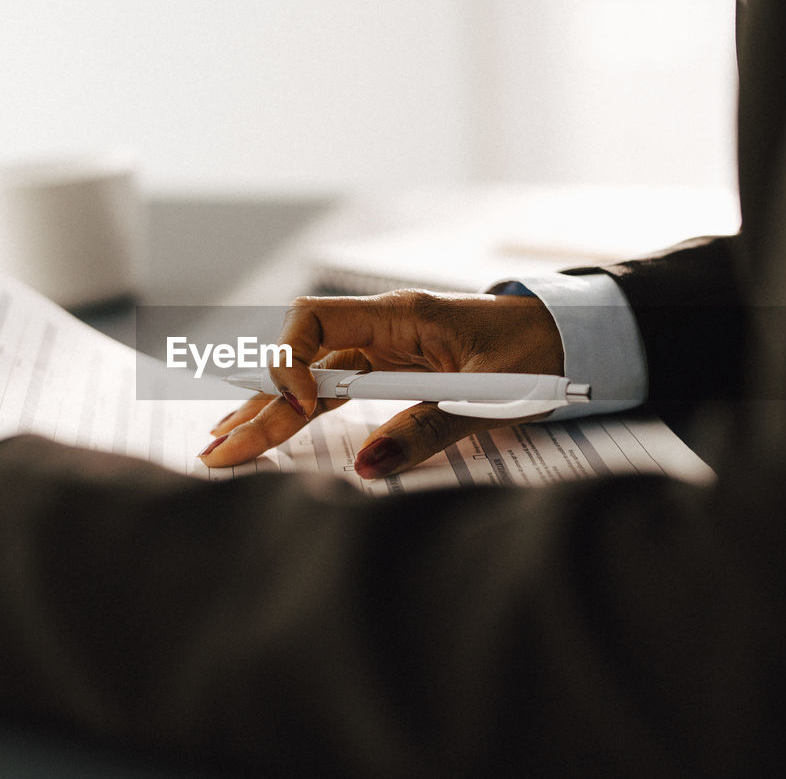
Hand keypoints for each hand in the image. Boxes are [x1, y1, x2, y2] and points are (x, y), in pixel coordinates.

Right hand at [199, 290, 563, 477]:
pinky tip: (263, 431)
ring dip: (267, 414)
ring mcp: (380, 350)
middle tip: (219, 452)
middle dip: (258, 407)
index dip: (290, 361)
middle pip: (300, 362)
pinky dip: (299, 414)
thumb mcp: (487, 398)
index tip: (301, 407)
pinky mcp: (387, 371)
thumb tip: (367, 468)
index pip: (314, 319)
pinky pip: (332, 391)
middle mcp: (379, 328)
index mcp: (401, 316)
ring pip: (309, 381)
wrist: (566, 340)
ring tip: (222, 448)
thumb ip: (425, 431)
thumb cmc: (534, 356)